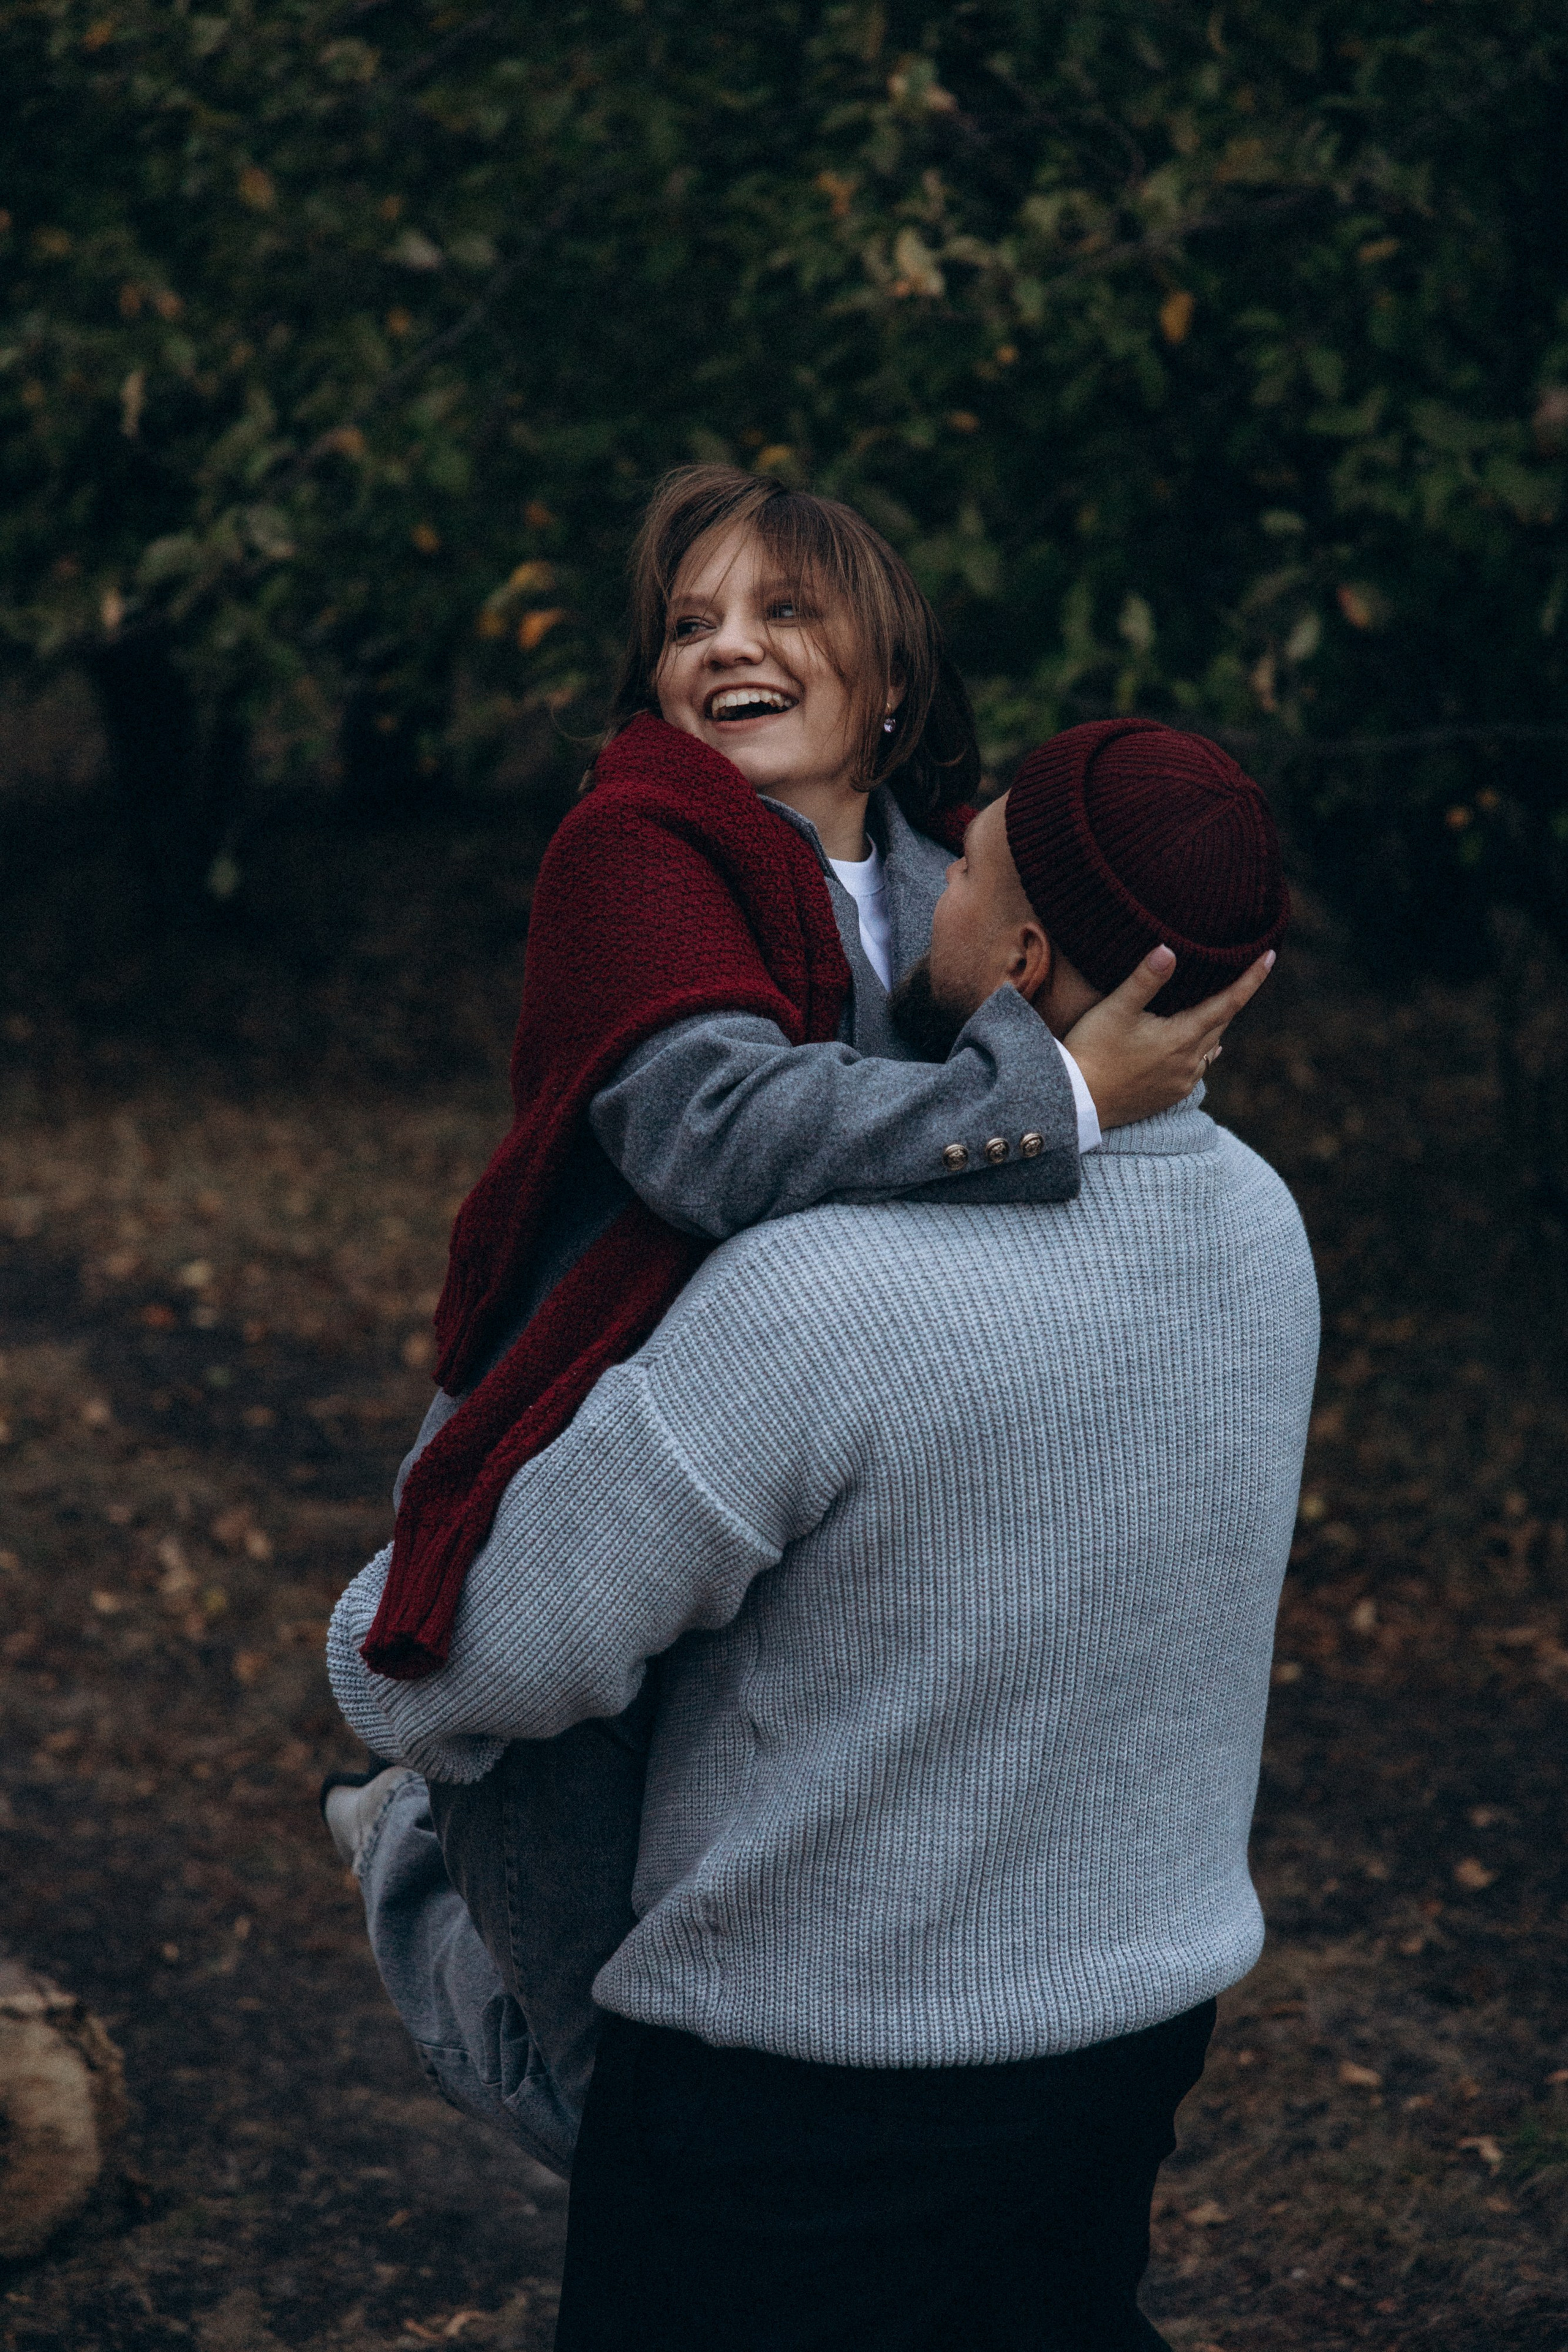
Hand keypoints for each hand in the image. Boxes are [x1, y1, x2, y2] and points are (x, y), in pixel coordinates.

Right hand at [1063, 945, 1274, 1129]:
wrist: (1076, 1102)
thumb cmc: (1092, 1051)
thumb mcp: (1116, 1009)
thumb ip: (1145, 979)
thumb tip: (1169, 949)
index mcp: (1182, 1037)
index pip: (1229, 1002)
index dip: (1251, 979)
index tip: (1271, 956)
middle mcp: (1189, 1062)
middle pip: (1221, 1023)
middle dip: (1231, 998)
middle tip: (1242, 974)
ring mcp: (1180, 1082)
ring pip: (1209, 1047)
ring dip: (1214, 1025)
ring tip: (1216, 1006)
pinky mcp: (1168, 1096)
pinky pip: (1197, 1068)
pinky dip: (1201, 1051)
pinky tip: (1198, 1049)